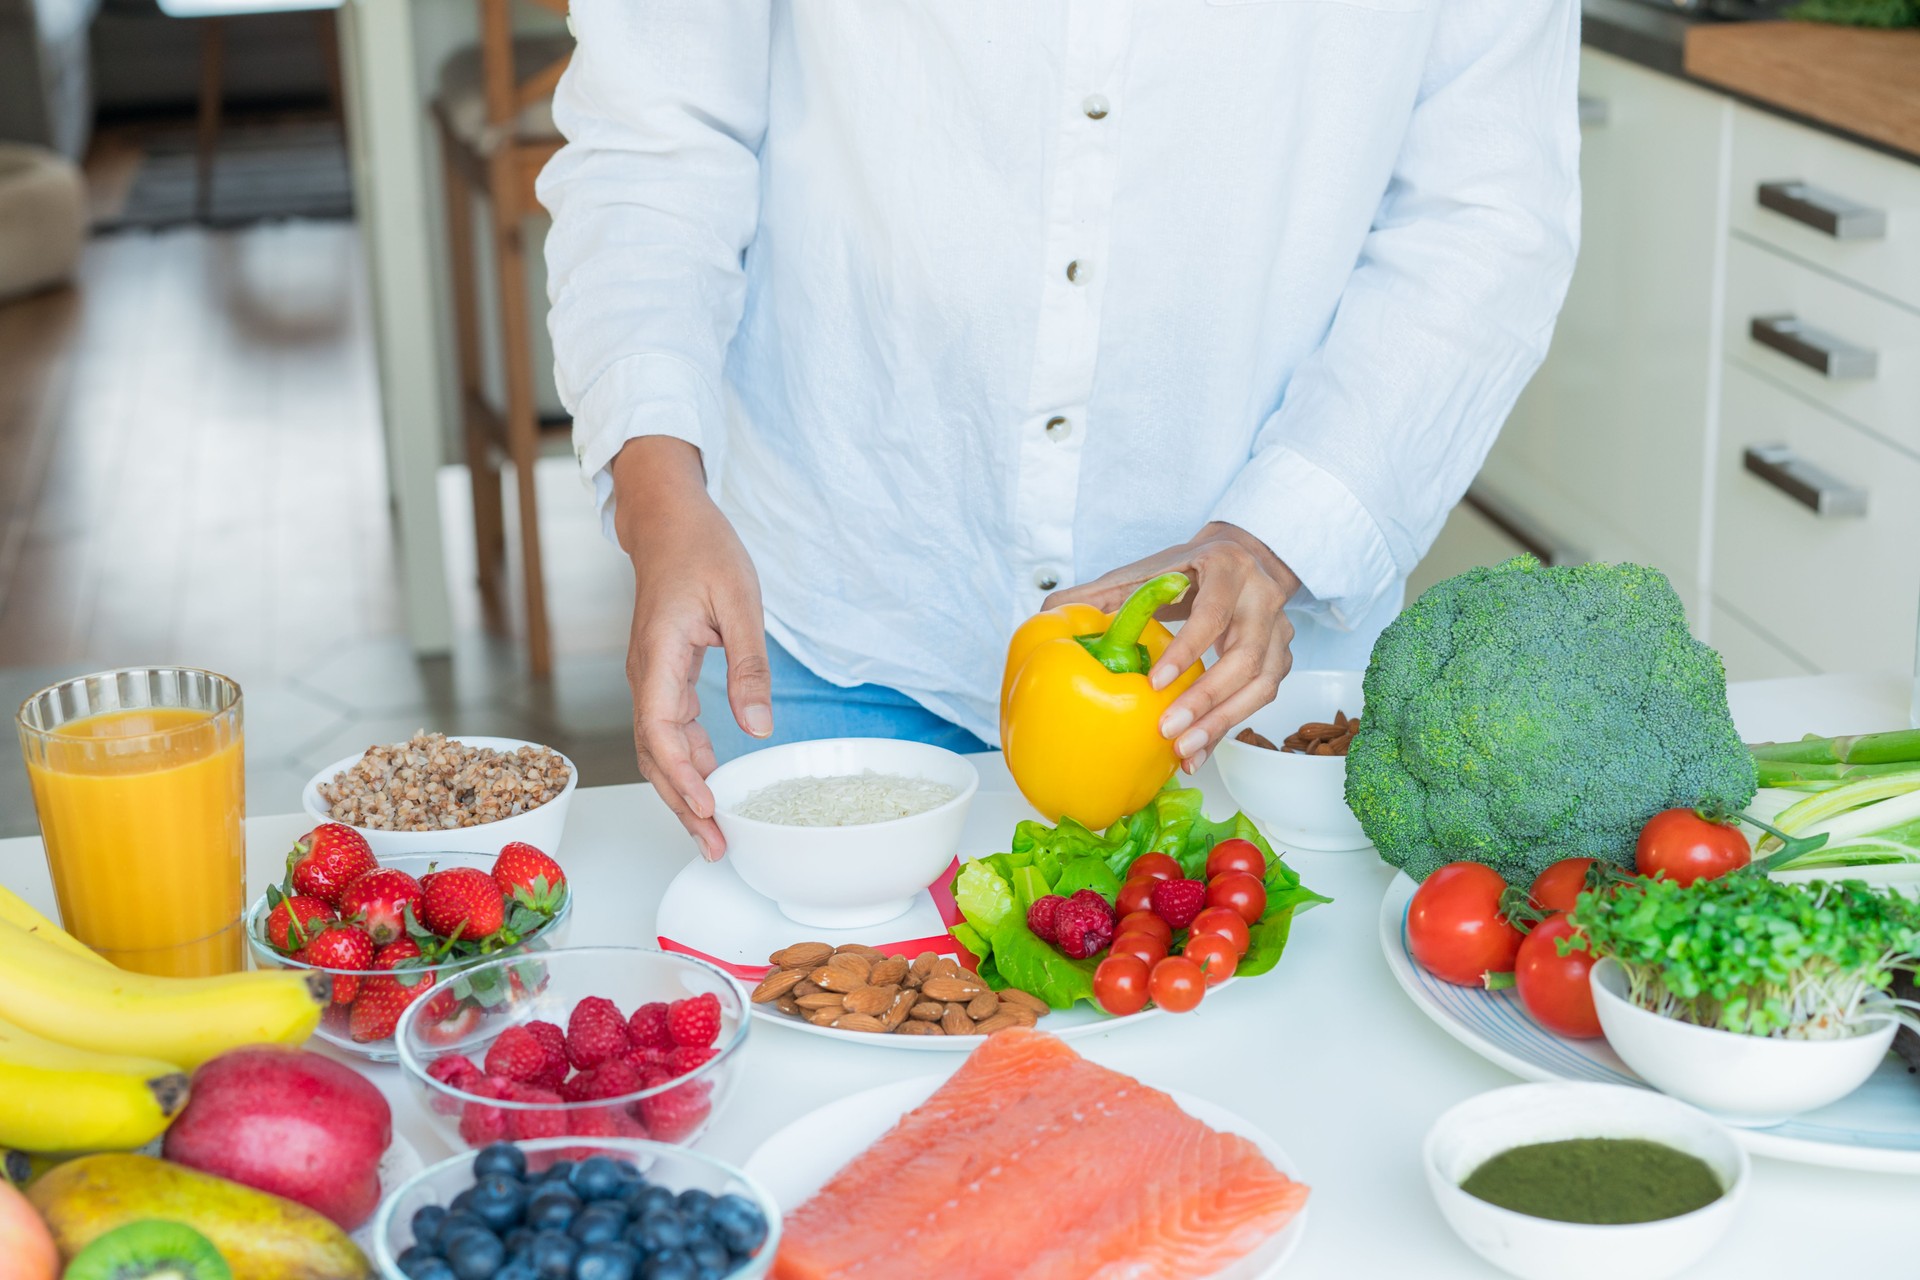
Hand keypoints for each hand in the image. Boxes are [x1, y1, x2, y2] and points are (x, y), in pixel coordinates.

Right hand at [610, 437, 770, 859]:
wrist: (668, 519)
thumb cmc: (703, 549)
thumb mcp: (741, 601)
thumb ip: (749, 665)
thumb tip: (758, 726)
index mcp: (659, 656)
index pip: (660, 732)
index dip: (681, 777)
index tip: (707, 809)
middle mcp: (646, 674)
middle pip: (654, 755)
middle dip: (681, 803)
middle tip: (715, 845)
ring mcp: (650, 677)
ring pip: (659, 748)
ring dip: (684, 789)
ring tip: (713, 829)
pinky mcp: (662, 675)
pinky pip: (668, 729)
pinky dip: (688, 760)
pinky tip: (713, 780)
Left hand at [1044, 522, 1299, 772]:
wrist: (1244, 557)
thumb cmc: (1192, 567)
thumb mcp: (1151, 568)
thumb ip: (1103, 591)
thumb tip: (1048, 611)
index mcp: (1228, 568)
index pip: (1213, 612)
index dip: (1187, 649)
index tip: (1156, 683)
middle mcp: (1262, 598)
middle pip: (1246, 657)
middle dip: (1206, 698)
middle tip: (1168, 730)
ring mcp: (1279, 630)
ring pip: (1262, 684)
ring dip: (1222, 722)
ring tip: (1184, 751)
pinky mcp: (1281, 657)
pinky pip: (1260, 699)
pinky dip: (1228, 728)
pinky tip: (1199, 751)